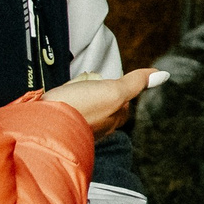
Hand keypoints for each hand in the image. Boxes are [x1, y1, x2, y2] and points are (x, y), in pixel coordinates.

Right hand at [42, 68, 164, 137]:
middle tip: (93, 86)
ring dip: (81, 101)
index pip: (124, 106)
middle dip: (100, 96)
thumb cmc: (80, 108)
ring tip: (75, 92)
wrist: (41, 124)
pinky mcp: (56, 125)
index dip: (120, 92)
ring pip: (85, 111)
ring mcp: (76, 128)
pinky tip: (58, 101)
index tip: (113, 84)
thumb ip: (135, 83)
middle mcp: (97, 128)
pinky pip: (66, 112)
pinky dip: (65, 105)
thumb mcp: (114, 91)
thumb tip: (163, 75)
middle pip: (105, 108)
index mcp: (112, 120)